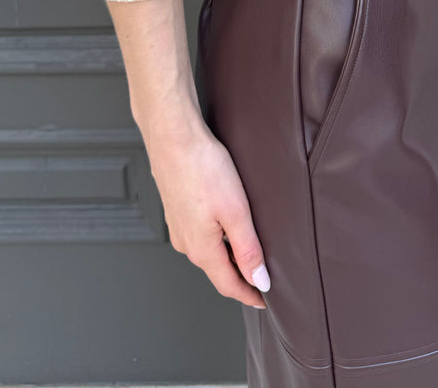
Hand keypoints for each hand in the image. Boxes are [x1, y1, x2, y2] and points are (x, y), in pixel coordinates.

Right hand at [104, 0, 268, 309]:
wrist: (172, 137)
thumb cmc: (202, 168)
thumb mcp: (235, 211)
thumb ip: (248, 248)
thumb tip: (259, 280)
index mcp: (201, 248)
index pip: (229, 284)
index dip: (249, 294)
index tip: (265, 300)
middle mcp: (186, 242)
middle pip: (217, 270)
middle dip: (239, 278)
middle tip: (261, 280)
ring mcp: (178, 225)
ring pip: (206, 251)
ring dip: (226, 257)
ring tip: (247, 253)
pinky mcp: (175, 208)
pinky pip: (198, 234)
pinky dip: (215, 238)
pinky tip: (223, 225)